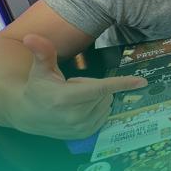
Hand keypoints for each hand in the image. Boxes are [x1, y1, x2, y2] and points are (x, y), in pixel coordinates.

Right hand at [11, 34, 146, 139]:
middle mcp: (76, 115)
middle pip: (105, 93)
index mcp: (66, 98)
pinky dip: (97, 108)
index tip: (142, 81)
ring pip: (106, 103)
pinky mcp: (85, 134)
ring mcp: (81, 127)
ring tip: (74, 99)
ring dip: (96, 98)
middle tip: (73, 87)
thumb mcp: (40, 68)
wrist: (28, 115)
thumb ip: (42, 52)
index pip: (100, 88)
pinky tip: (79, 109)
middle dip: (94, 86)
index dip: (122, 83)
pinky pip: (105, 115)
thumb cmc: (37, 87)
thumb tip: (31, 36)